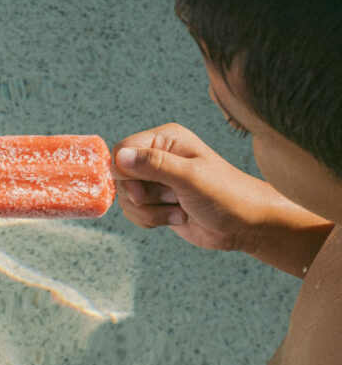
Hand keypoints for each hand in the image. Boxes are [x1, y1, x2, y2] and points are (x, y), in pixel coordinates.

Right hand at [112, 123, 272, 252]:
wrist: (245, 225)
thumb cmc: (226, 194)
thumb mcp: (189, 177)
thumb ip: (154, 165)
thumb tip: (119, 157)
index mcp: (165, 140)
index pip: (122, 150)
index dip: (124, 173)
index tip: (141, 192)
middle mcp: (158, 157)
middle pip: (121, 177)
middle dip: (140, 196)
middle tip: (169, 199)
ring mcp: (157, 181)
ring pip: (127, 199)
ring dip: (150, 212)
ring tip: (178, 210)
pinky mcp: (158, 202)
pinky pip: (135, 213)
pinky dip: (152, 220)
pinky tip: (177, 218)